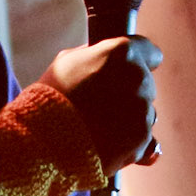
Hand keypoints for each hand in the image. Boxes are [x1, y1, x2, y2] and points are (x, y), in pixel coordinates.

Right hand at [41, 37, 161, 176]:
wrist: (45, 139)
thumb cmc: (52, 96)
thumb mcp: (68, 61)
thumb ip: (97, 56)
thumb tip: (109, 59)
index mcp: (123, 52)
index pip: (150, 53)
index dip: (141, 62)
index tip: (129, 73)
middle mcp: (139, 78)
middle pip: (145, 84)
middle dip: (129, 93)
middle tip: (102, 104)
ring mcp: (143, 109)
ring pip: (145, 113)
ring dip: (129, 118)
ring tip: (100, 126)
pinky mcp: (143, 138)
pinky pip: (145, 139)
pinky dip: (130, 143)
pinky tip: (107, 143)